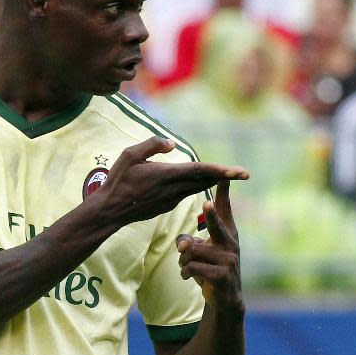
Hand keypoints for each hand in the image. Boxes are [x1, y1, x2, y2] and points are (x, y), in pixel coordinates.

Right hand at [95, 137, 247, 225]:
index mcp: (166, 175)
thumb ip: (152, 145)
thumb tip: (172, 143)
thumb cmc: (118, 181)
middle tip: (245, 173)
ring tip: (229, 175)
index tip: (238, 172)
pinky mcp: (167, 205)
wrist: (111, 211)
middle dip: (225, 177)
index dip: (220, 171)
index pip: (199, 171)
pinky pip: (187, 193)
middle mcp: (173, 189)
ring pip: (197, 188)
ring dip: (213, 180)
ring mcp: (171, 199)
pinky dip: (198, 186)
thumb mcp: (130, 155)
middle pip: (204, 181)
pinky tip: (203, 181)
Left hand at [177, 180, 243, 314]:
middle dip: (211, 214)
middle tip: (207, 203)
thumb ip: (190, 242)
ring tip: (188, 266)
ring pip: (192, 251)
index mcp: (227, 233)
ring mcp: (228, 259)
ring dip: (183, 260)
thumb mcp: (201, 251)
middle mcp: (230, 243)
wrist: (225, 298)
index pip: (225, 209)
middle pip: (217, 225)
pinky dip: (184, 272)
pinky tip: (189, 277)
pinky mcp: (222, 275)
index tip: (224, 176)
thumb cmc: (210, 267)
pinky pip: (192, 267)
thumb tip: (184, 245)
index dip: (224, 192)